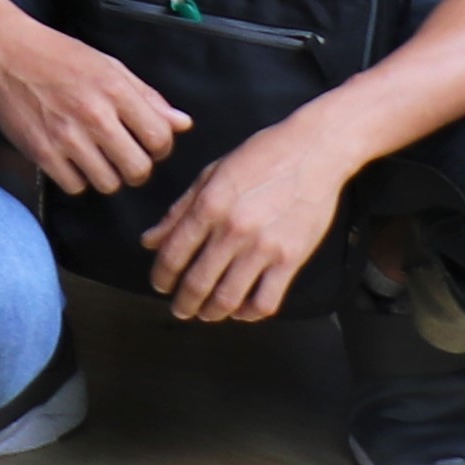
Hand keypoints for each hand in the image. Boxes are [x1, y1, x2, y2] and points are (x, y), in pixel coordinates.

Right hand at [0, 13, 193, 194]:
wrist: (9, 54)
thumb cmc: (62, 57)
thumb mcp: (110, 67)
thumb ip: (148, 97)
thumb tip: (182, 124)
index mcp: (116, 90)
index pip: (160, 139)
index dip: (160, 148)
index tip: (150, 145)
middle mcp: (95, 116)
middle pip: (138, 170)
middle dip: (137, 168)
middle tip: (125, 157)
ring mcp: (67, 137)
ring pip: (108, 183)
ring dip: (107, 175)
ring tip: (97, 157)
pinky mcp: (42, 152)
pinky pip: (75, 186)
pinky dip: (78, 179)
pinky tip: (73, 159)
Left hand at [146, 105, 359, 322]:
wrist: (315, 149)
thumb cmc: (262, 156)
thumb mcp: (213, 173)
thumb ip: (180, 210)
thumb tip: (149, 242)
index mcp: (210, 204)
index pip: (173, 254)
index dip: (161, 276)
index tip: (161, 285)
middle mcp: (233, 229)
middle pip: (197, 284)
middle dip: (183, 303)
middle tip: (180, 308)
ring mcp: (263, 247)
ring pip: (228, 300)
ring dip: (210, 313)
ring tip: (207, 313)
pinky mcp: (291, 259)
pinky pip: (265, 302)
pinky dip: (249, 314)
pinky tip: (242, 309)